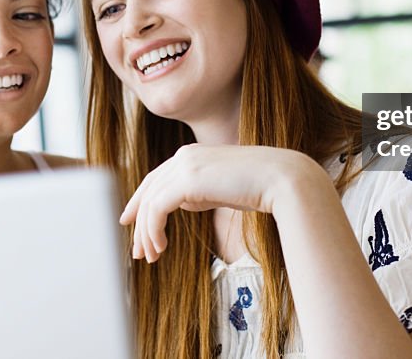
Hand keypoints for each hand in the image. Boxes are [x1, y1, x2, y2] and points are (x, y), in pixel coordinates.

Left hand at [118, 144, 323, 261]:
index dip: (140, 201)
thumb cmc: (258, 187)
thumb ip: (200, 191)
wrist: (279, 180)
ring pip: (150, 202)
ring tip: (151, 256)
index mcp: (191, 155)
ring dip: (146, 233)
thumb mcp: (221, 188)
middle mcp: (184, 156)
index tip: (131, 222)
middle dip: (139, 222)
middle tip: (137, 250)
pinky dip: (153, 230)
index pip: (156, 178)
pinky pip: (157, 209)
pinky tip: (161, 247)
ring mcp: (184, 165)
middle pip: (148, 190)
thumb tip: (183, 202)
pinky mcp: (187, 180)